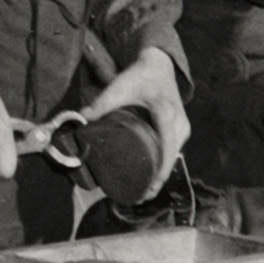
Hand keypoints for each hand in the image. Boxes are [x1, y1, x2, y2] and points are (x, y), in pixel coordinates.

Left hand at [77, 46, 189, 197]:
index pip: (167, 148)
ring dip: (161, 175)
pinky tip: (152, 178)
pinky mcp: (181, 130)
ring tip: (144, 192)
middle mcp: (179, 124)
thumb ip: (101, 103)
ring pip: (173, 157)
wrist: (159, 64)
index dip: (160, 170)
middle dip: (158, 180)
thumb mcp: (120, 86)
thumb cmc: (140, 76)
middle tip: (140, 198)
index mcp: (166, 114)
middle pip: (171, 158)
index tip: (150, 188)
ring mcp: (183, 128)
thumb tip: (81, 122)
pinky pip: (173, 152)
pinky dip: (164, 165)